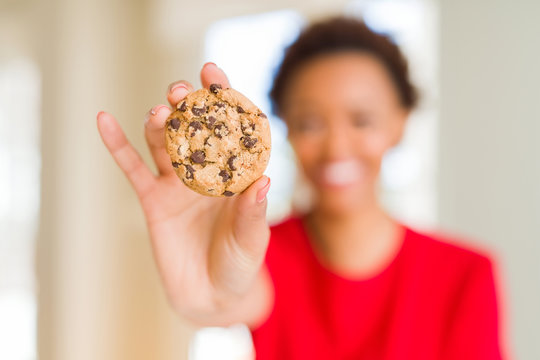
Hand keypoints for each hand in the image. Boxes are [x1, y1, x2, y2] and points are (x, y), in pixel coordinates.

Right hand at [96, 63, 271, 324]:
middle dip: (189, 107)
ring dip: (160, 123)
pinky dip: (117, 145)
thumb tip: (264, 181)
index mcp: (236, 173)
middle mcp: (207, 170)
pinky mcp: (153, 200)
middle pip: (195, 129)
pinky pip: (132, 168)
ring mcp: (178, 183)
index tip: (213, 72)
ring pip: (164, 142)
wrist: (210, 294)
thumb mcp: (251, 243)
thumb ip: (253, 215)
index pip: (231, 130)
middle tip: (182, 91)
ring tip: (160, 112)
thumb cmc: (239, 265)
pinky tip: (103, 120)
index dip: (224, 101)